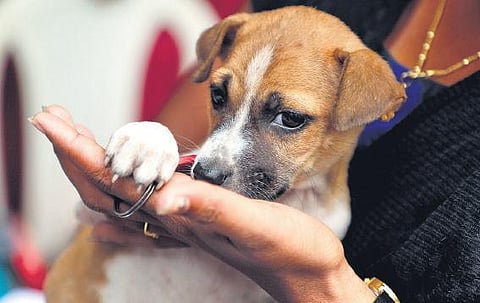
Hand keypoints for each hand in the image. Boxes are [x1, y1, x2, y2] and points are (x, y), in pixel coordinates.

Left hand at [31, 105, 374, 302]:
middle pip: (108, 188)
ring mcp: (185, 225)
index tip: (53, 121)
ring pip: (122, 198)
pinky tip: (104, 215)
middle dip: (75, 153)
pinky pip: (145, 217)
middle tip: (51, 118)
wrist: (308, 277)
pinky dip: (119, 205)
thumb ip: (210, 209)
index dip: (81, 151)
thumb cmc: (290, 251)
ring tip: (73, 142)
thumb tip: (161, 198)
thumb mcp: (255, 225)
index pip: (118, 181)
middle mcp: (176, 221)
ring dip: (92, 168)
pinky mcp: (199, 225)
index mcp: (184, 215)